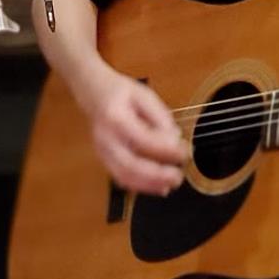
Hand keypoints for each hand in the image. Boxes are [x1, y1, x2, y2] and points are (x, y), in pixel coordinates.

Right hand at [76, 67, 187, 195]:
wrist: (93, 92)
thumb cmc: (120, 92)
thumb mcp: (144, 95)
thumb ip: (160, 117)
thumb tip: (175, 139)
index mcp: (115, 117)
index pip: (143, 139)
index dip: (167, 149)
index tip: (185, 151)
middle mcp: (105, 138)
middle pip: (130, 165)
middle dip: (157, 175)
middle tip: (178, 175)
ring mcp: (102, 151)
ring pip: (124, 176)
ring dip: (150, 185)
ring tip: (171, 183)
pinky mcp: (103, 158)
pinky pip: (121, 178)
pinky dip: (142, 186)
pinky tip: (158, 186)